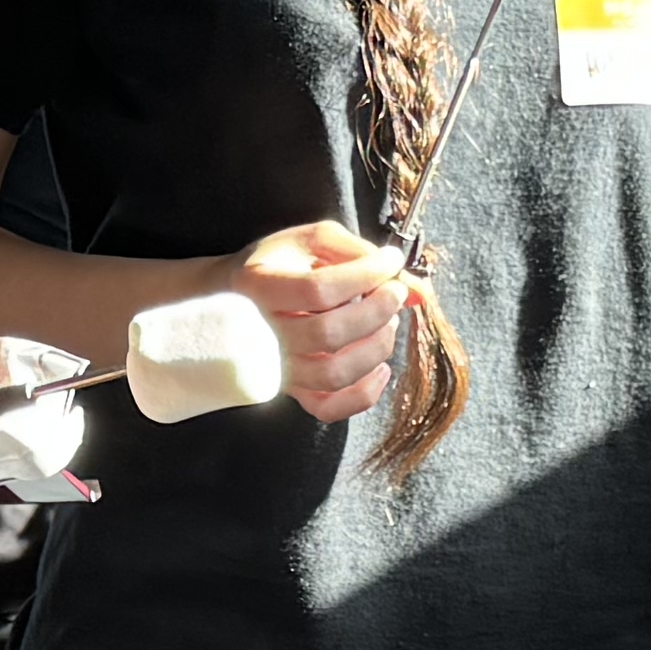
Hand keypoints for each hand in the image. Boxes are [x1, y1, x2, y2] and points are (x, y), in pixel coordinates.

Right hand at [228, 222, 409, 426]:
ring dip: (376, 347)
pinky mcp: (292, 390)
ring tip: (385, 323)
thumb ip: (362, 254)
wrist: (234, 298)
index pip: (319, 289)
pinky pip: (329, 408)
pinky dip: (365, 393)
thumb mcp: (313, 241)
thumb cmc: (279, 264)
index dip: (365, 275)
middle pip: (329, 334)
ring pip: (334, 374)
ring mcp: (277, 367)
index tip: (389, 262)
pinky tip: (379, 367)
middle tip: (393, 291)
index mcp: (260, 286)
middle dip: (377, 310)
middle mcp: (263, 333)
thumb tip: (416, 289)